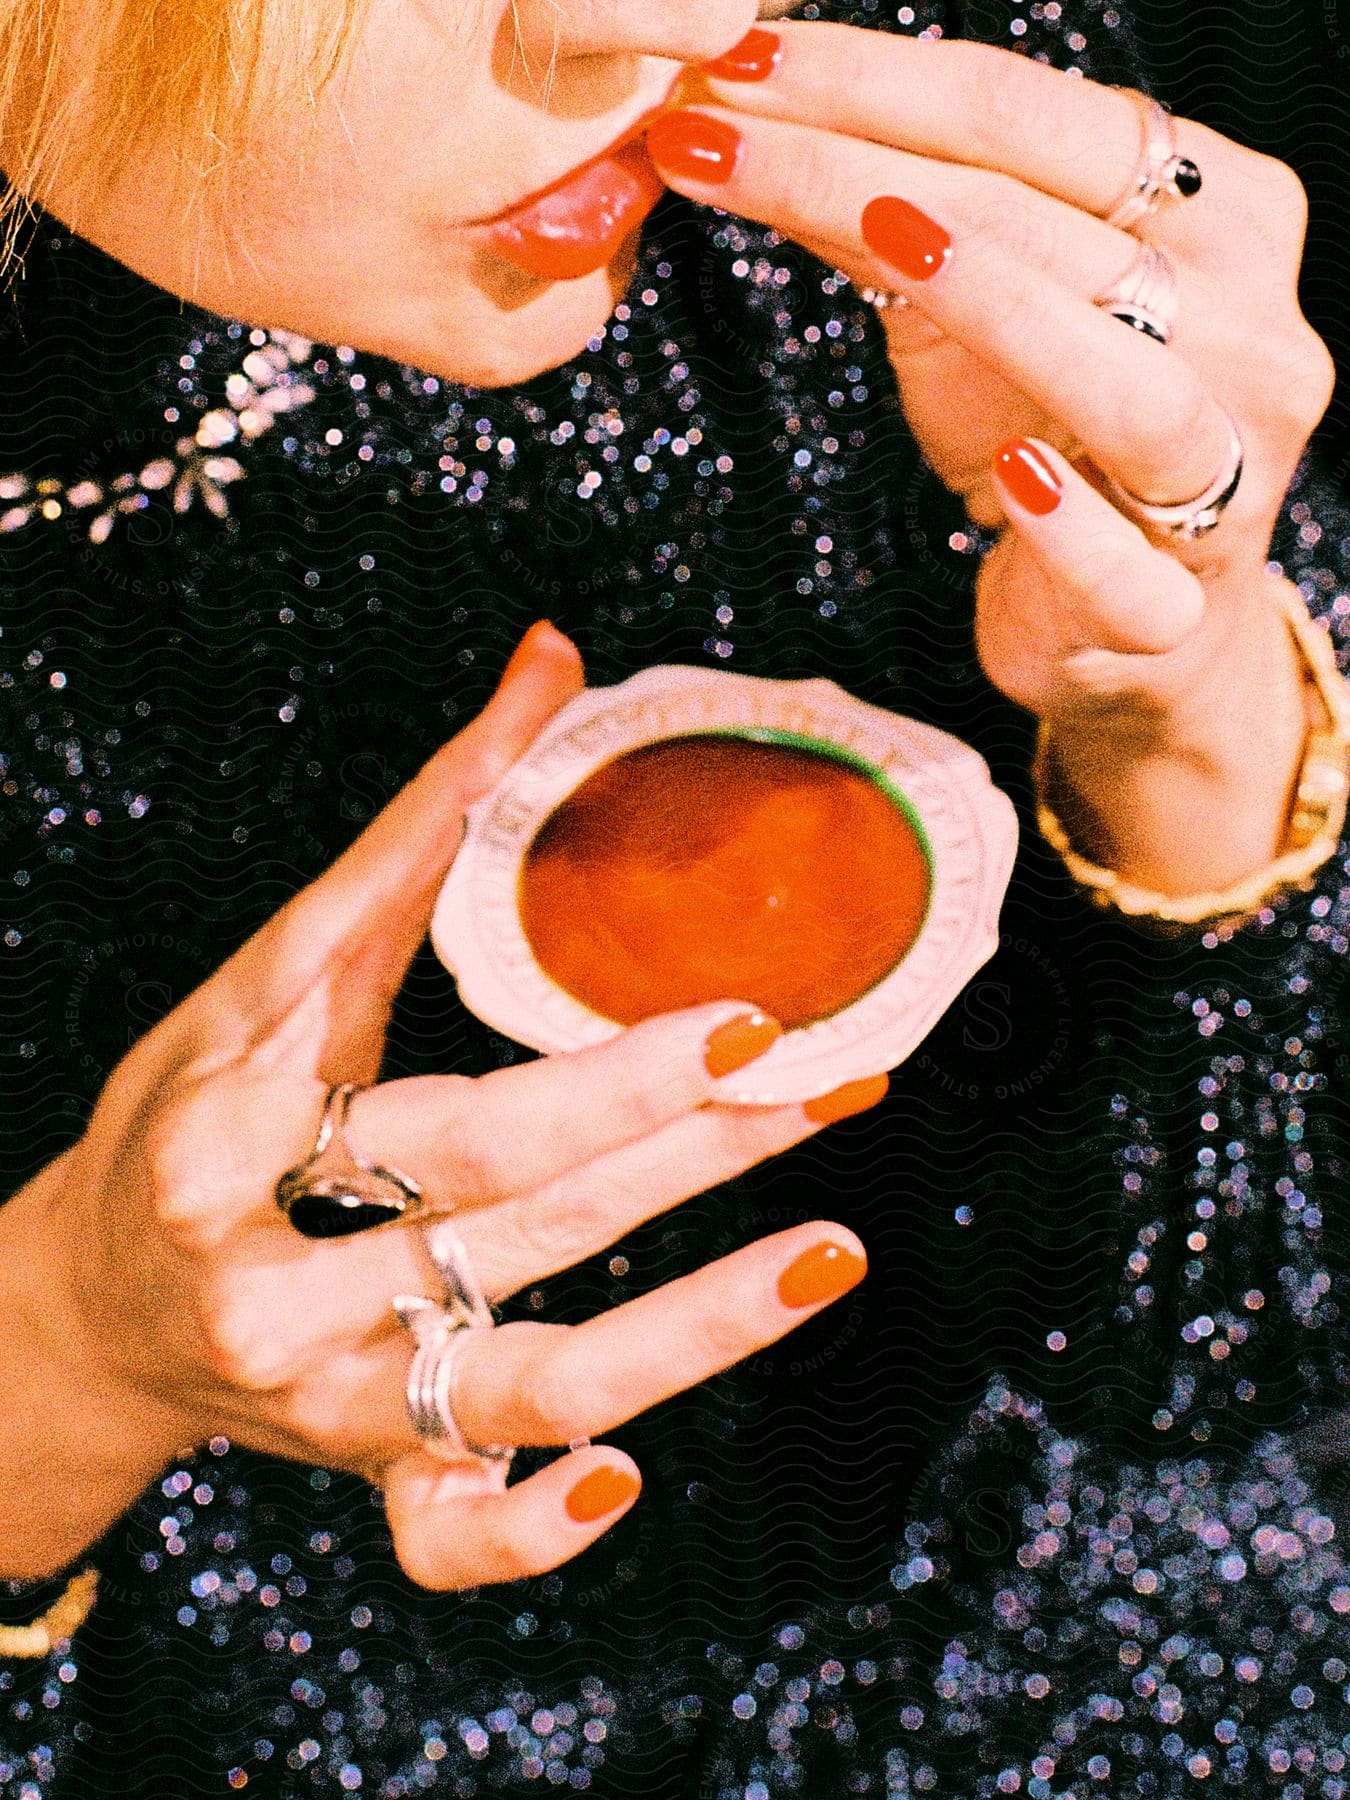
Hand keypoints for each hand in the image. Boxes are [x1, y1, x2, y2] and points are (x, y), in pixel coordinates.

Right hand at [1, 622, 878, 1585]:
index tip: (734, 1018)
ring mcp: (331, 1402)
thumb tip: (548, 662)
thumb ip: (414, 830)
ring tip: (835, 1251)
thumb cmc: (177, 1123)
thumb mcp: (267, 977)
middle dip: (676, 1149)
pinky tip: (624, 1483)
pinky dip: (524, 1531)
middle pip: (507, 1220)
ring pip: (523, 1379)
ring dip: (689, 1329)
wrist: (90, 1310)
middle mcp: (280, 1292)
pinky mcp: (368, 1470)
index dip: (593, 1081)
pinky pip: (445, 1539)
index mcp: (232, 1149)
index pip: (436, 1113)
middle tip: (818, 1073)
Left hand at [649, 27, 1337, 895]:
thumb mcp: (964, 308)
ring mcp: (1227, 472)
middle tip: (715, 136)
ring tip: (885, 237)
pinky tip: (1010, 477)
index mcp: (1216, 216)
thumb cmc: (1052, 434)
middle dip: (867, 166)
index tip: (730, 57)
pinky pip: (1131, 566)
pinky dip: (1073, 523)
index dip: (876, 78)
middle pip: (1053, 225)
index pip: (1035, 118)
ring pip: (1131, 386)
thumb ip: (890, 218)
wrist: (1129, 621)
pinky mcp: (1176, 606)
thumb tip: (745, 113)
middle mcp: (1246, 330)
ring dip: (1008, 309)